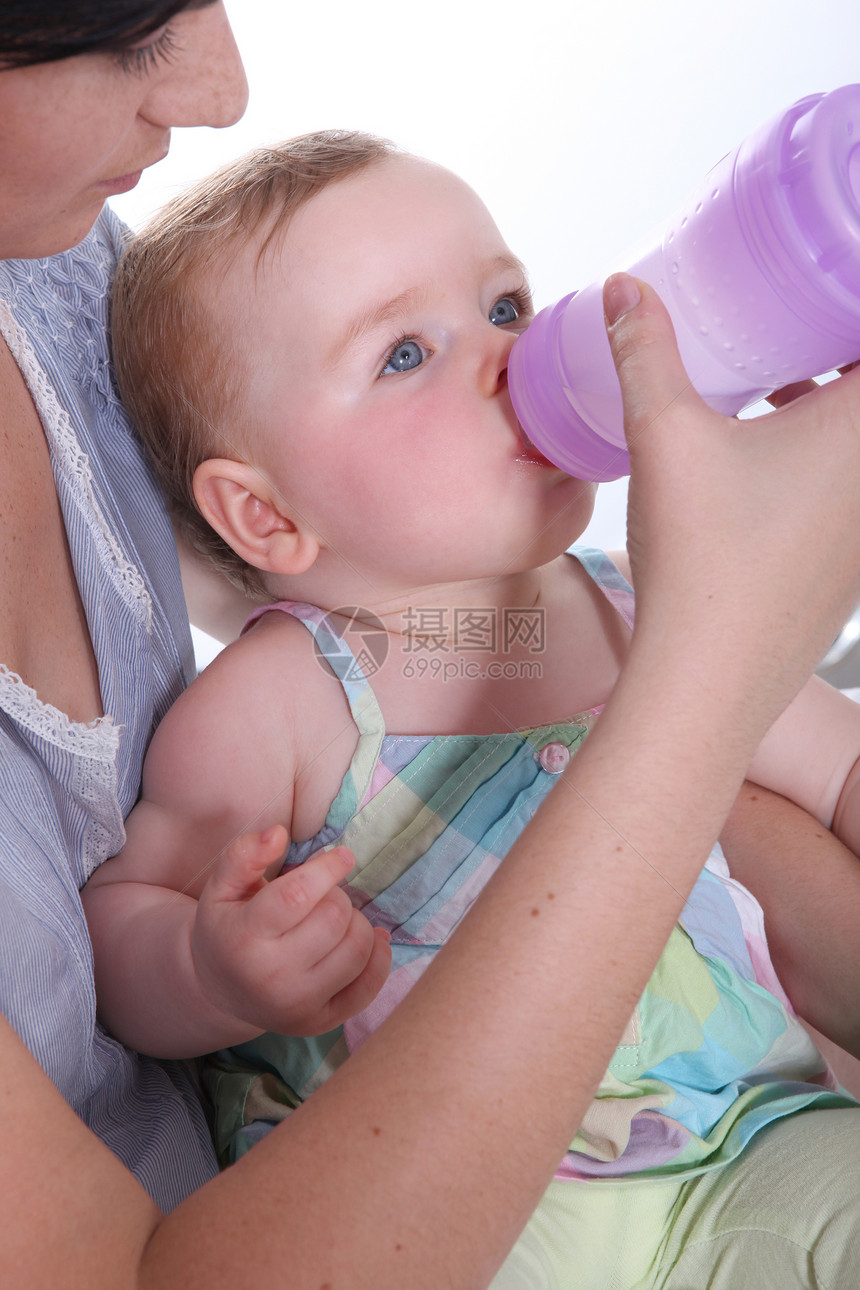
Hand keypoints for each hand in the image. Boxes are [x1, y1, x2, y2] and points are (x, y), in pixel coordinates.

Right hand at [190, 827, 390, 1036]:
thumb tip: (278, 834)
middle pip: (333, 919)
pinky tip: (367, 938)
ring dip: (357, 922)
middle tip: (324, 895)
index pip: (297, 896)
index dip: (327, 869)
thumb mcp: (221, 887)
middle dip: (337, 895)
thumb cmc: (227, 927)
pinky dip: (379, 956)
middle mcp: (270, 978)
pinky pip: (369, 986)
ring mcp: (297, 1006)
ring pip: (356, 949)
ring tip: (337, 917)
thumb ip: (244, 854)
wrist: (219, 990)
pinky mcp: (321, 1022)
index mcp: (242, 938)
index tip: (341, 856)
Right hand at [603, 273, 859, 738]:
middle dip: (837, 353)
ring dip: (835, 404)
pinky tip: (765, 455)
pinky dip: (827, 456)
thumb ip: (646, 352)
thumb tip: (626, 288)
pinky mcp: (854, 563)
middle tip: (795, 322)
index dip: (846, 305)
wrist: (709, 679)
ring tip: (779, 381)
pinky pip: (853, 487)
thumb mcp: (666, 437)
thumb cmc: (700, 559)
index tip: (822, 285)